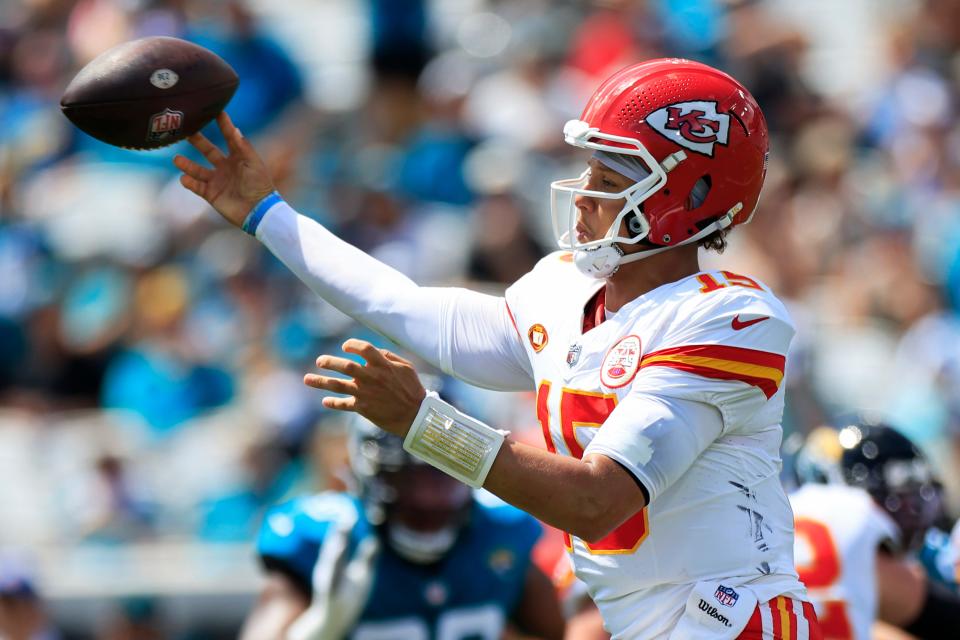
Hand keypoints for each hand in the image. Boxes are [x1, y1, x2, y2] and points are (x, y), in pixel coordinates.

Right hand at [173, 112, 275, 227]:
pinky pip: (197, 186)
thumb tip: (234, 128)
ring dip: (187, 164)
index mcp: (239, 158)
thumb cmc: (260, 186)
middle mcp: (226, 167)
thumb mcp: (253, 163)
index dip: (224, 125)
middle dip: (198, 141)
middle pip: (208, 151)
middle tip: (186, 130)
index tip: (217, 111)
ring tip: (176, 159)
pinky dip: (189, 182)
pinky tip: (183, 177)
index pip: (229, 137)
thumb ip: (242, 146)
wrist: (258, 212)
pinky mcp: (212, 194)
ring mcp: (218, 181)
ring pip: (198, 170)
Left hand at [304, 339, 426, 436]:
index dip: (352, 345)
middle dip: (329, 362)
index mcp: (383, 365)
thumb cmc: (413, 389)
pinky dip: (333, 403)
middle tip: (319, 361)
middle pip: (345, 366)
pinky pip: (344, 404)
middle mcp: (371, 377)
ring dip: (321, 381)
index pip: (363, 348)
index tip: (345, 346)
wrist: (415, 416)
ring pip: (338, 385)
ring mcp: (365, 393)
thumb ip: (389, 357)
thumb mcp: (406, 367)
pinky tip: (325, 401)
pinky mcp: (363, 408)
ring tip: (306, 379)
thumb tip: (373, 351)